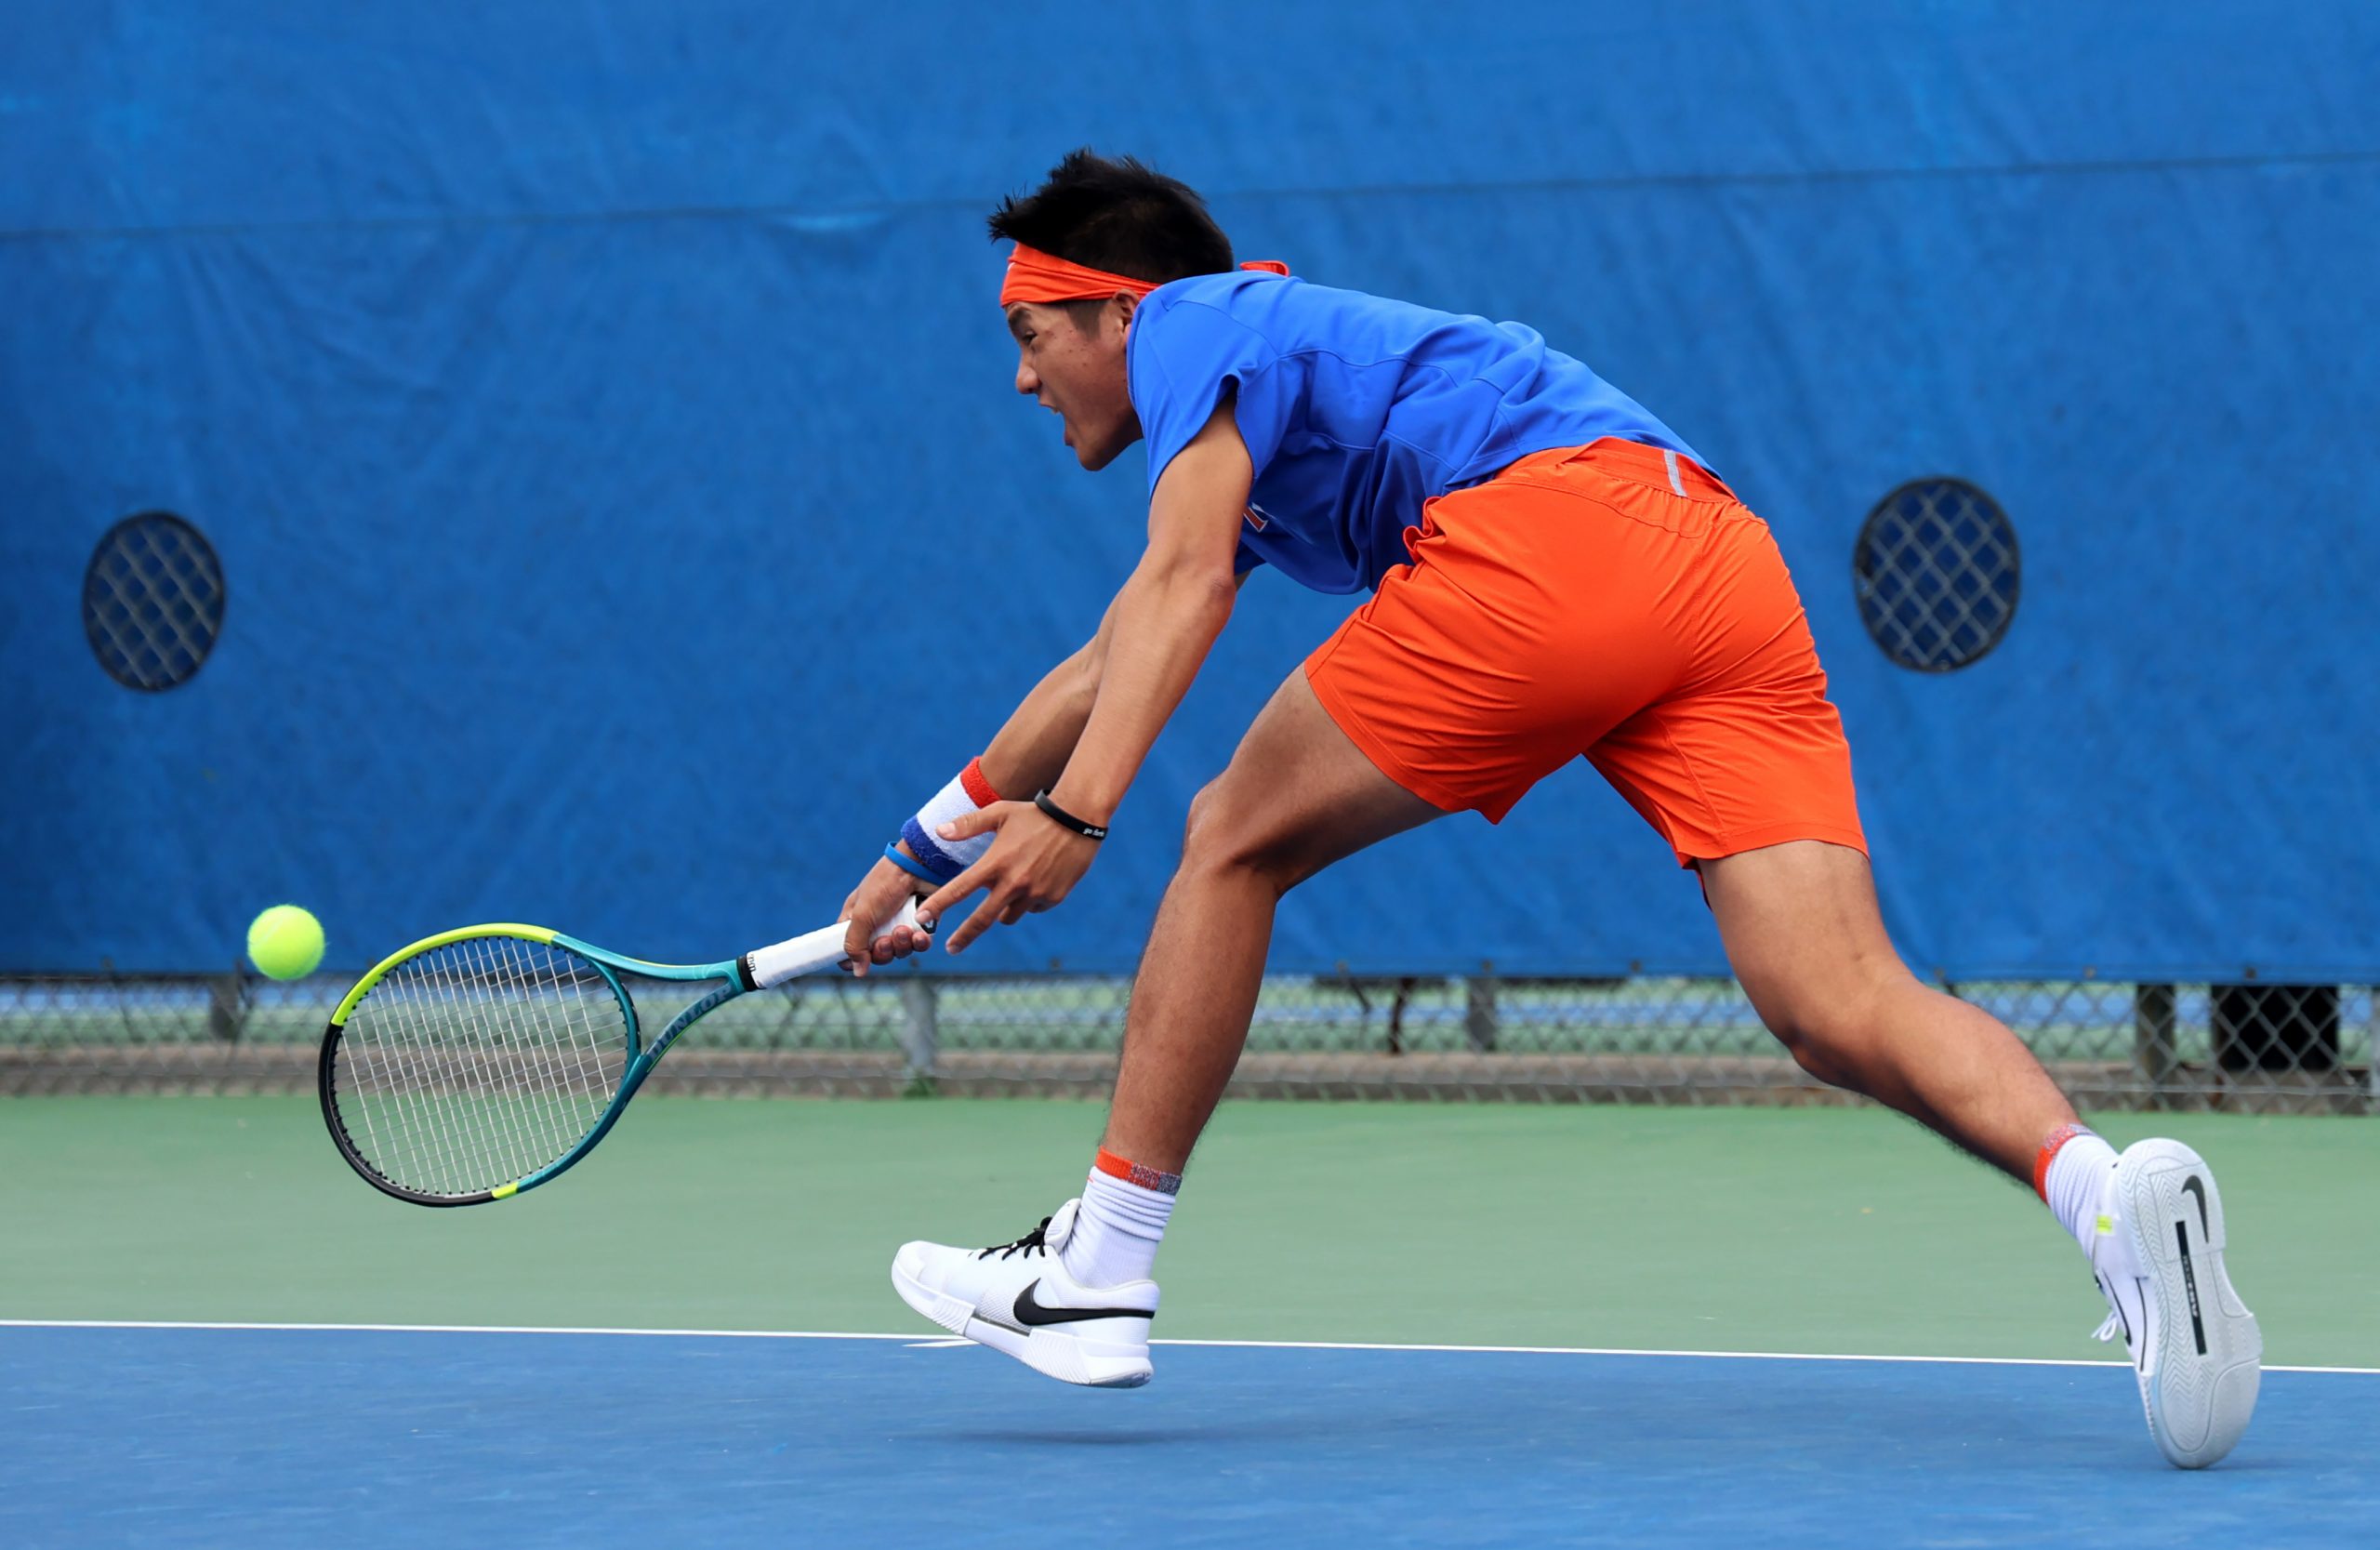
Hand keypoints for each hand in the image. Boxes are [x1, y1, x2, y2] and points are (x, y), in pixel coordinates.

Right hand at [838, 855, 933, 976]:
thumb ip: (855, 943)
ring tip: (904, 931)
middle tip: (886, 940)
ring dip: (901, 945)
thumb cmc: (885, 885)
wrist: (919, 867)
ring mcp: (900, 925)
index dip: (854, 958)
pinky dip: (919, 943)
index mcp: (857, 919)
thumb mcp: (862, 914)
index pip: (850, 948)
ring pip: (899, 953)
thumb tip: (857, 971)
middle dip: (882, 951)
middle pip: (877, 956)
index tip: (859, 959)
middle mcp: (878, 924)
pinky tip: (919, 935)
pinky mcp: (921, 925)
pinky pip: (918, 946)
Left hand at [921, 800, 1098, 954]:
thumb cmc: (1034, 814)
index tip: (922, 918)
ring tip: (1010, 888)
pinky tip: (1036, 880)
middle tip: (951, 948)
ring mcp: (1035, 893)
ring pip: (1009, 916)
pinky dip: (1029, 901)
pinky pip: (1033, 908)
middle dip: (963, 937)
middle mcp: (1013, 883)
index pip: (959, 890)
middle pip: (982, 920)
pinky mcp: (1053, 897)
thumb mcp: (999, 813)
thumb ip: (967, 825)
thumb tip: (939, 832)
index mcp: (996, 863)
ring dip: (1003, 909)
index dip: (938, 906)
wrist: (1078, 819)